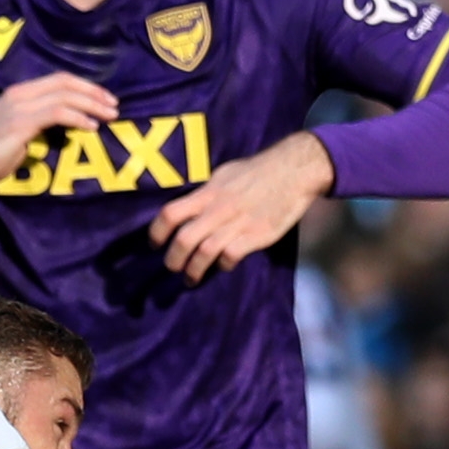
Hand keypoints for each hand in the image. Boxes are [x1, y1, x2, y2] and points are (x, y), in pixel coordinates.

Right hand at [0, 71, 119, 192]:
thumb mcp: (17, 132)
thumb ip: (39, 123)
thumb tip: (67, 128)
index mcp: (18, 92)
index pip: (59, 79)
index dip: (85, 86)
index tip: (104, 98)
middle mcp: (19, 94)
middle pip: (65, 83)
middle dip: (94, 93)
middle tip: (114, 105)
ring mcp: (19, 107)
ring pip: (64, 96)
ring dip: (91, 104)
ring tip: (109, 115)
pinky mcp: (20, 124)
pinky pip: (57, 114)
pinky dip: (78, 118)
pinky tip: (90, 126)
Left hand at [146, 131, 335, 282]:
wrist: (293, 172)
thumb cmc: (257, 171)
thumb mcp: (224, 174)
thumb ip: (205, 193)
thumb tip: (188, 208)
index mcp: (208, 193)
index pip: (171, 213)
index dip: (157, 232)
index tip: (155, 244)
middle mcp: (219, 209)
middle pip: (184, 240)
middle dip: (173, 260)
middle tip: (173, 267)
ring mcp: (238, 223)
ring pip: (204, 253)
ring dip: (194, 271)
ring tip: (191, 278)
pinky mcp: (257, 236)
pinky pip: (231, 256)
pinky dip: (223, 265)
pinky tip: (223, 265)